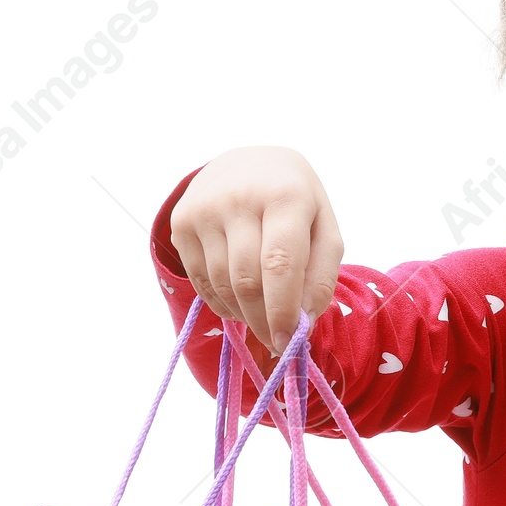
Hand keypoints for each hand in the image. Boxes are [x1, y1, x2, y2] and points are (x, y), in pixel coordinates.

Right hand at [168, 144, 341, 354]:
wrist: (245, 162)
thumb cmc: (295, 202)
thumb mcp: (324, 228)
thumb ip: (322, 276)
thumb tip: (302, 323)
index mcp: (284, 195)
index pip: (279, 264)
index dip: (281, 310)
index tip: (287, 343)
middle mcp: (238, 198)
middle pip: (247, 281)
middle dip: (263, 321)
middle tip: (277, 342)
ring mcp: (203, 209)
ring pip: (222, 286)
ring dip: (244, 316)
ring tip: (262, 317)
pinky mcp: (181, 223)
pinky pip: (201, 281)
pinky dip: (223, 304)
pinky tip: (239, 302)